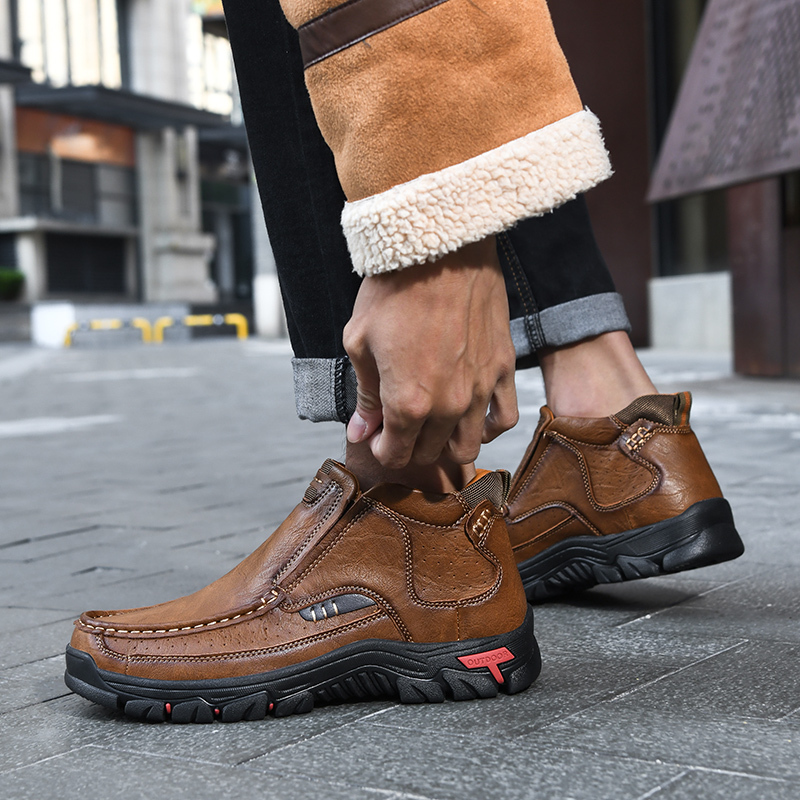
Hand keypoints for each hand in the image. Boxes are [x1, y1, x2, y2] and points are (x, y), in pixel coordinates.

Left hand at [342, 237, 517, 469]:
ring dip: (446, 447)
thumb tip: (361, 431)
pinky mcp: (502, 369)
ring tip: (433, 429)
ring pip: (468, 446)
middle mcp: (448, 405)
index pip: (396, 453)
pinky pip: (504, 418)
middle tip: (399, 429)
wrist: (440, 248)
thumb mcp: (360, 342)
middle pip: (429, 452)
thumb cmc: (393, 290)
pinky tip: (473, 422)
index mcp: (408, 402)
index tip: (377, 439)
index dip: (382, 451)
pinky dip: (488, 429)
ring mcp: (479, 389)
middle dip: (409, 448)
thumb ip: (365, 395)